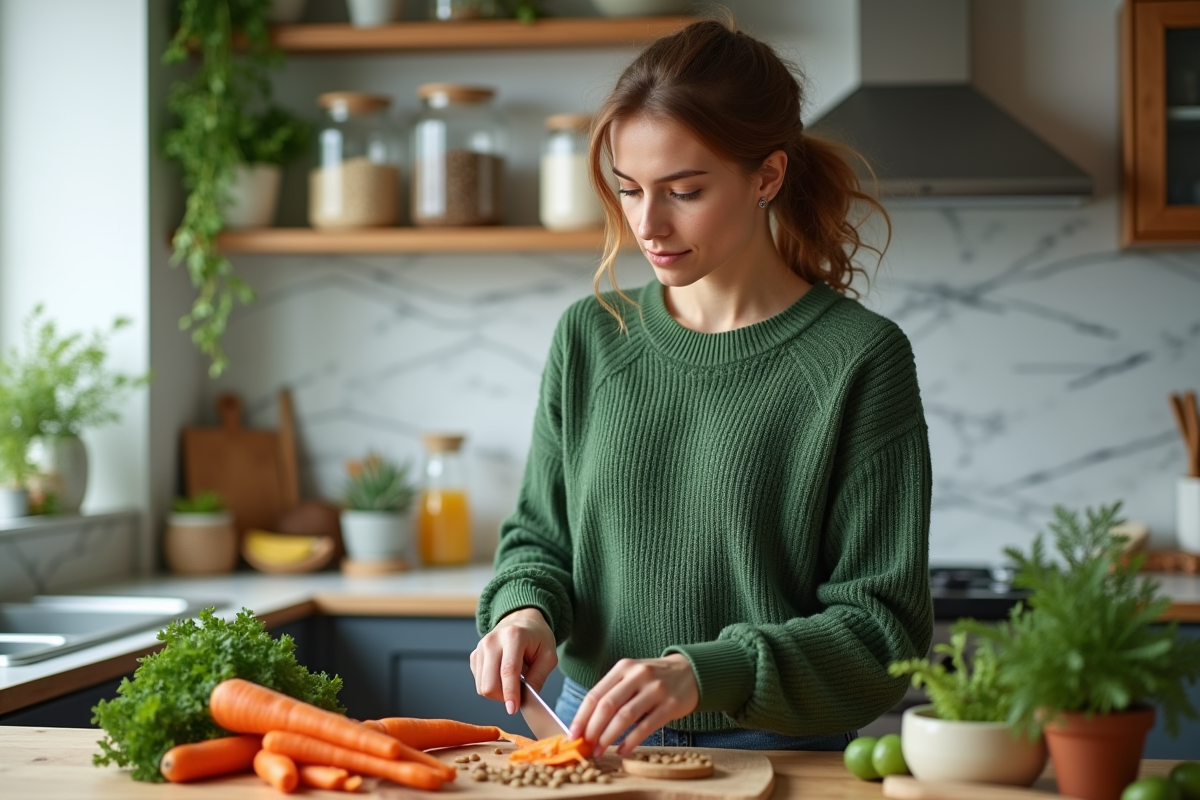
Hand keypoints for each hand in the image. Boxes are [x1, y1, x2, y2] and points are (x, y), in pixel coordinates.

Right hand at [470, 607, 556, 715]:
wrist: (522, 620)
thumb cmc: (537, 637)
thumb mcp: (549, 656)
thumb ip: (538, 678)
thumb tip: (526, 700)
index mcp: (513, 636)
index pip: (508, 671)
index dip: (510, 693)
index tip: (513, 709)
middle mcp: (492, 641)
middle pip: (489, 683)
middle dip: (503, 697)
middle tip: (517, 695)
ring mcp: (480, 648)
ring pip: (482, 686)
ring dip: (498, 693)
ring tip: (512, 683)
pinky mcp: (475, 655)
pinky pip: (479, 683)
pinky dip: (491, 686)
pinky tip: (502, 677)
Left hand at [568, 655, 698, 755]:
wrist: (691, 671)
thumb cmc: (654, 678)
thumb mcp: (631, 675)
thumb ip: (612, 693)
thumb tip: (587, 723)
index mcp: (623, 668)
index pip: (596, 694)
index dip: (582, 716)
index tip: (572, 734)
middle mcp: (638, 675)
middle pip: (608, 705)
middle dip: (593, 729)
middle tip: (585, 746)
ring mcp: (656, 689)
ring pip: (625, 716)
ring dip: (609, 737)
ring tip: (600, 750)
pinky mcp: (671, 705)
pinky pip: (647, 726)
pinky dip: (632, 740)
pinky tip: (623, 749)